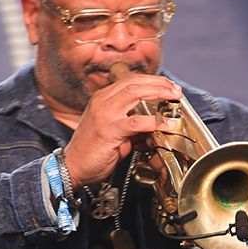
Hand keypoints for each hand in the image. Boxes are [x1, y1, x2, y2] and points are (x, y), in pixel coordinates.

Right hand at [61, 72, 181, 188]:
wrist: (72, 167)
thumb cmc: (92, 151)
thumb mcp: (113, 131)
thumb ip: (131, 124)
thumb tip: (153, 125)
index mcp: (102, 99)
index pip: (130, 81)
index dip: (151, 81)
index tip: (168, 86)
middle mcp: (102, 102)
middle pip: (134, 82)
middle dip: (159, 83)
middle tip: (175, 90)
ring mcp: (104, 114)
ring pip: (135, 93)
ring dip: (158, 93)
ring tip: (174, 98)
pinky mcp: (108, 130)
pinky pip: (136, 122)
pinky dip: (154, 122)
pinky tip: (166, 124)